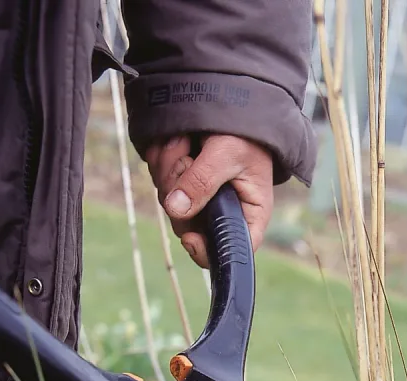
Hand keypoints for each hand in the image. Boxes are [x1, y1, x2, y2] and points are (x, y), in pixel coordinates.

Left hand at [145, 134, 273, 267]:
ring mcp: (198, 200)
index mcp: (246, 217)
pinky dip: (163, 157)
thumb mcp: (228, 153)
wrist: (234, 102)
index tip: (189, 237)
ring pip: (168, 200)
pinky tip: (178, 139)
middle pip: (186, 226)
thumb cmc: (246, 132)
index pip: (227, 252)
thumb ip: (203, 181)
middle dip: (179, 189)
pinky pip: (160, 180)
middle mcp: (221, 214)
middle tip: (187, 156)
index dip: (205, 251)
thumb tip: (176, 209)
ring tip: (186, 140)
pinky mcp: (182, 183)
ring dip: (169, 166)